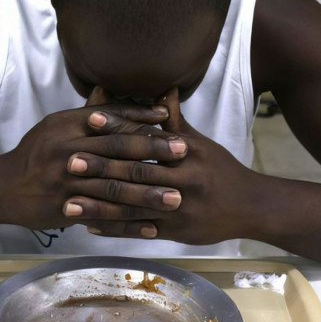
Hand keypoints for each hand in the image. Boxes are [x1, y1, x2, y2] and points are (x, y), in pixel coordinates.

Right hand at [0, 87, 188, 233]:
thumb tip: (106, 88)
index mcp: (67, 126)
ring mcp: (67, 181)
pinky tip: (152, 227)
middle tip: (183, 152)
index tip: (168, 120)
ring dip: (148, 193)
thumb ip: (84, 114)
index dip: (140, 118)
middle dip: (153, 151)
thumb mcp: (54, 127)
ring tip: (177, 197)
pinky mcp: (66, 208)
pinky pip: (104, 217)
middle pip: (117, 148)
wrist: (1, 188)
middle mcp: (68, 149)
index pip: (110, 117)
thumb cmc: (33, 155)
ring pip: (114, 186)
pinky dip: (129, 224)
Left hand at [67, 87, 255, 243]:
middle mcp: (182, 179)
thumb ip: (176, 122)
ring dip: (99, 205)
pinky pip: (139, 230)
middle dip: (100, 168)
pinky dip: (114, 229)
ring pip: (132, 206)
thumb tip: (164, 90)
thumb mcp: (202, 144)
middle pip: (135, 172)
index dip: (117, 129)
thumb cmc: (222, 171)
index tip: (89, 120)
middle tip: (68, 161)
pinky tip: (89, 226)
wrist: (252, 206)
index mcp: (186, 153)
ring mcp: (178, 208)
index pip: (146, 138)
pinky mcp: (175, 231)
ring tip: (68, 201)